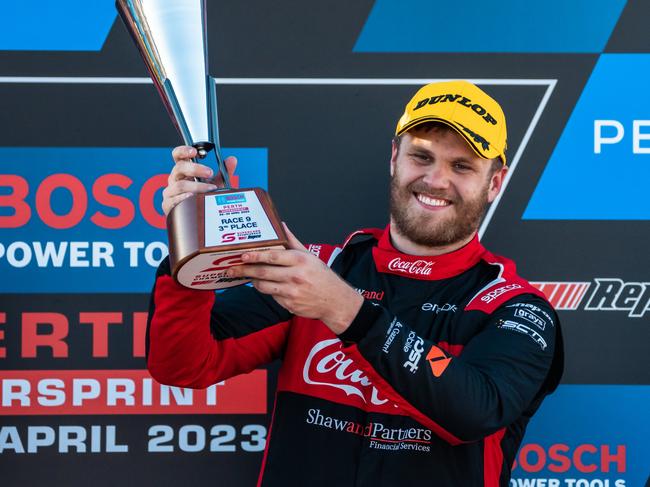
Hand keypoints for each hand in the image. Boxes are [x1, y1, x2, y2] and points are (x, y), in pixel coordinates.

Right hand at [161, 145, 237, 215]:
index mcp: (183, 170)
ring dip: (196, 186)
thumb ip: (223, 172)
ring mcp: (170, 191)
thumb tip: (232, 159)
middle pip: (179, 167)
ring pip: (180, 185)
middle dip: (195, 169)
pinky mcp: (168, 204)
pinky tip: (193, 197)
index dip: (183, 151)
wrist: (194, 216)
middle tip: (210, 172)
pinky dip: (185, 198)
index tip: (194, 151)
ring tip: (209, 189)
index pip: (178, 155)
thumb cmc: (202, 197)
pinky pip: (175, 199)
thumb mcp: (214, 183)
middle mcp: (174, 178)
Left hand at [227, 225, 363, 333]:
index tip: (242, 255)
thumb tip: (281, 225)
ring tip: (244, 276)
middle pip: (263, 272)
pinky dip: (266, 290)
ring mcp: (292, 292)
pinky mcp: (289, 304)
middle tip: (231, 269)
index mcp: (300, 260)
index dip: (255, 255)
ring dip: (252, 281)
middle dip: (244, 270)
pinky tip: (263, 285)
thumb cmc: (322, 276)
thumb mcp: (310, 256)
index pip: (273, 256)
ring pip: (263, 286)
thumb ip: (293, 241)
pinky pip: (271, 296)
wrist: (335, 301)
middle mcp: (295, 275)